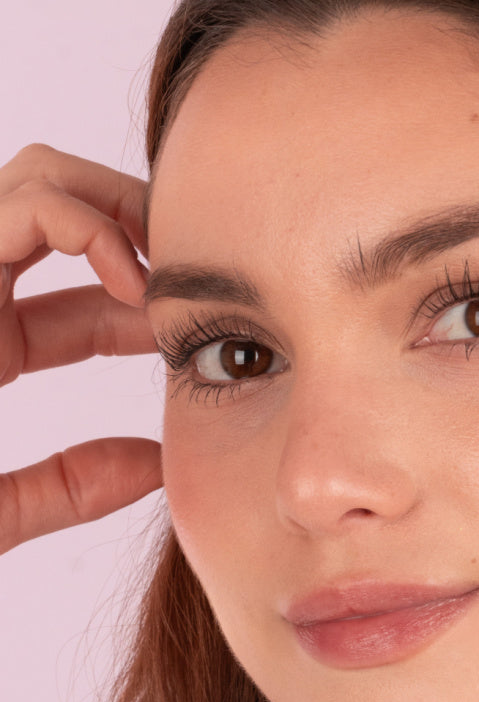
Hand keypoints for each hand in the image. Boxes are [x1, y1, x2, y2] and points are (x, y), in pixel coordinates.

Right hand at [0, 144, 162, 554]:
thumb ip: (66, 490)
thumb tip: (153, 467)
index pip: (82, 311)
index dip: (150, 316)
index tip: (198, 340)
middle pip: (63, 223)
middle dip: (139, 236)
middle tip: (201, 278)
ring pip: (44, 184)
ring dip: (120, 211)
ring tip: (174, 267)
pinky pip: (26, 203)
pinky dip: (90, 225)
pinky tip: (135, 284)